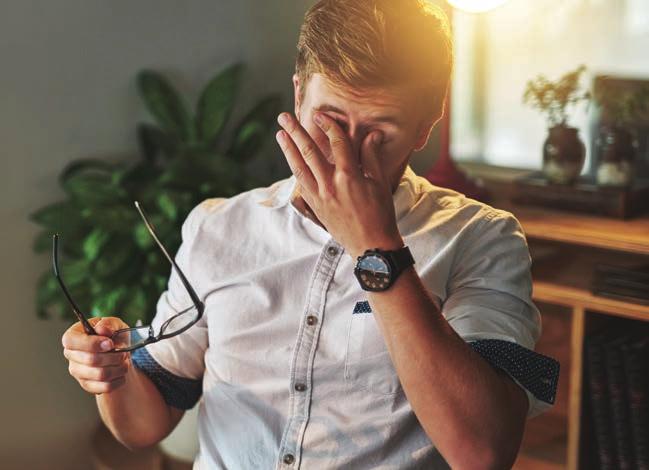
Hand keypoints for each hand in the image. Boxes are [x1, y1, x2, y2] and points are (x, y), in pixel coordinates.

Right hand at [62, 317, 130, 394]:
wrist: (120, 353)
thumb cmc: (114, 336)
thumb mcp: (115, 324)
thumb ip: (109, 324)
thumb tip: (102, 329)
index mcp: (73, 336)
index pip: (71, 341)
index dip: (91, 344)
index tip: (110, 344)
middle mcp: (71, 354)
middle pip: (90, 360)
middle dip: (113, 356)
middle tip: (124, 352)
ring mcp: (77, 371)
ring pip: (99, 374)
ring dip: (118, 368)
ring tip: (124, 361)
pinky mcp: (87, 385)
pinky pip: (104, 387)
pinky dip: (118, 380)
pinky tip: (121, 372)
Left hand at [276, 111, 403, 258]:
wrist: (371, 246)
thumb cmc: (380, 214)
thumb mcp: (380, 183)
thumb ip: (372, 156)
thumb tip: (371, 134)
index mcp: (349, 176)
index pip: (336, 143)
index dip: (328, 126)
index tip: (319, 114)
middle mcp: (330, 184)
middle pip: (309, 152)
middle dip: (296, 132)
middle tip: (283, 118)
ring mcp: (320, 197)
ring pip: (299, 168)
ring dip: (288, 149)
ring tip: (280, 134)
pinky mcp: (316, 207)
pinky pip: (301, 184)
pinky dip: (295, 170)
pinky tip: (291, 161)